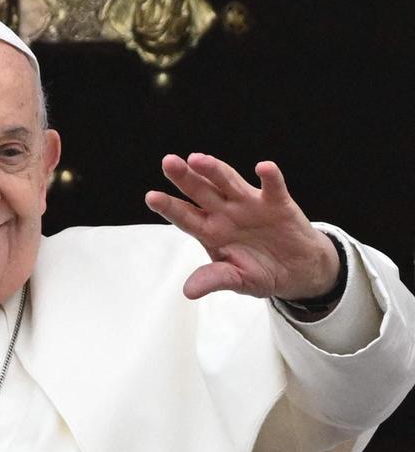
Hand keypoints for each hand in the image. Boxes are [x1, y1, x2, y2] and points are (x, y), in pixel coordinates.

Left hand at [144, 153, 339, 299]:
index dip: (169, 207)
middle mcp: (225, 212)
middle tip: (168, 163)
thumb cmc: (260, 271)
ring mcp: (250, 205)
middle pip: (201, 191)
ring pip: (229, 182)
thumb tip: (188, 292)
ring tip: (197, 159)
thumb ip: (215, 279)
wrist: (298, 271)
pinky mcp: (278, 204)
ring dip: (214, 170)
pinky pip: (273, 188)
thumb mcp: (237, 280)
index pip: (185, 216)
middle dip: (185, 177)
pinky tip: (264, 167)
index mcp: (210, 230)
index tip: (152, 197)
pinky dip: (270, 177)